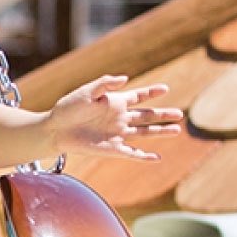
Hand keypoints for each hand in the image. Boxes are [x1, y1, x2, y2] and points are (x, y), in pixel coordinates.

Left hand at [45, 76, 184, 160]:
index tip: (165, 88)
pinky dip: (144, 156)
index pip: (139, 96)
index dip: (152, 92)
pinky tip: (156, 158)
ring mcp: (117, 134)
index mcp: (115, 103)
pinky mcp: (112, 149)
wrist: (55, 130)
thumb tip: (125, 79)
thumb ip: (105, 84)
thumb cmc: (68, 108)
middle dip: (163, 114)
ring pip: (144, 133)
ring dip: (160, 132)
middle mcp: (119, 118)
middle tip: (180, 114)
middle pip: (147, 116)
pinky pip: (132, 153)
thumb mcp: (86, 92)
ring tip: (177, 129)